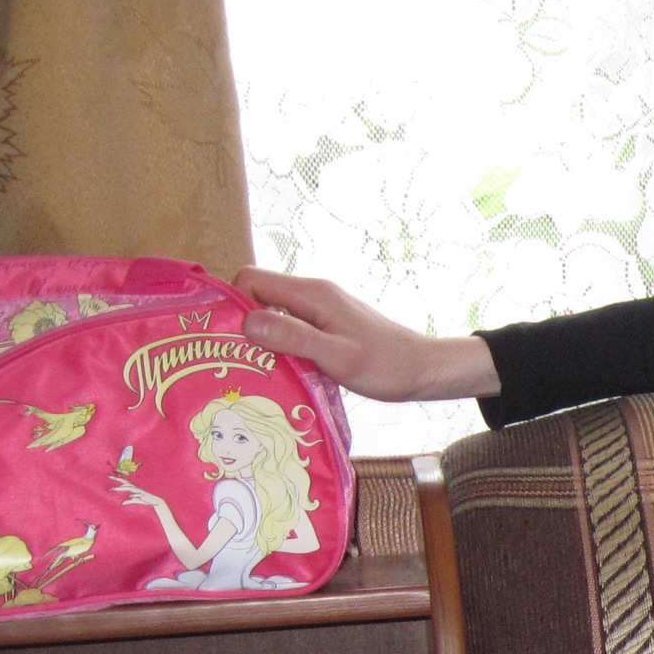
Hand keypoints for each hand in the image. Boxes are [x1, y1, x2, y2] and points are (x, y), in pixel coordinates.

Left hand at [109, 476, 163, 512]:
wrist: (156, 501)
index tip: (109, 476)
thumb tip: (122, 503)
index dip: (117, 478)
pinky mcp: (143, 495)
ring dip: (122, 488)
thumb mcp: (136, 501)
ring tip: (115, 489)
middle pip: (125, 483)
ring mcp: (139, 491)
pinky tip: (130, 496)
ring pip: (129, 488)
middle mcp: (136, 488)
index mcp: (134, 488)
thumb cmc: (146, 500)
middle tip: (109, 477)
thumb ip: (129, 501)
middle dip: (117, 480)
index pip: (124, 482)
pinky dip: (134, 495)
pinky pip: (137, 495)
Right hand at [235, 268, 500, 403]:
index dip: (233, 304)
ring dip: (263, 340)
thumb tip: (246, 323)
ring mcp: (322, 310)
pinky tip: (284, 373)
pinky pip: (292, 329)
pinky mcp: (329, 327)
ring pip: (274, 315)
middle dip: (243, 324)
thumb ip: (293, 338)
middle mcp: (313, 295)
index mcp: (312, 295)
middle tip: (239, 361)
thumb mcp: (337, 356)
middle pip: (258, 297)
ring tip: (257, 371)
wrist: (425, 370)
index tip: (228, 339)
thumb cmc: (386, 366)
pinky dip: (282, 347)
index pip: (251, 279)